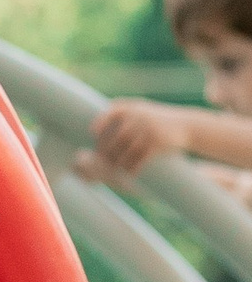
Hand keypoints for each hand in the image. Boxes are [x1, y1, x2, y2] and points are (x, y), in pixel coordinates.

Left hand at [78, 100, 195, 180]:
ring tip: (115, 168)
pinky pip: (138, 160)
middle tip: (102, 160)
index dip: (98, 128)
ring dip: (117, 163)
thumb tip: (96, 126)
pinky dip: (132, 168)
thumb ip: (123, 112)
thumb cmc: (159, 120)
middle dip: (105, 151)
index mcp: (132, 108)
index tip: (94, 137)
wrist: (188, 126)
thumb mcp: (142, 109)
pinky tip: (130, 173)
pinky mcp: (156, 144)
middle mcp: (138, 117)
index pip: (107, 117)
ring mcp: (147, 130)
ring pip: (124, 152)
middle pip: (113, 139)